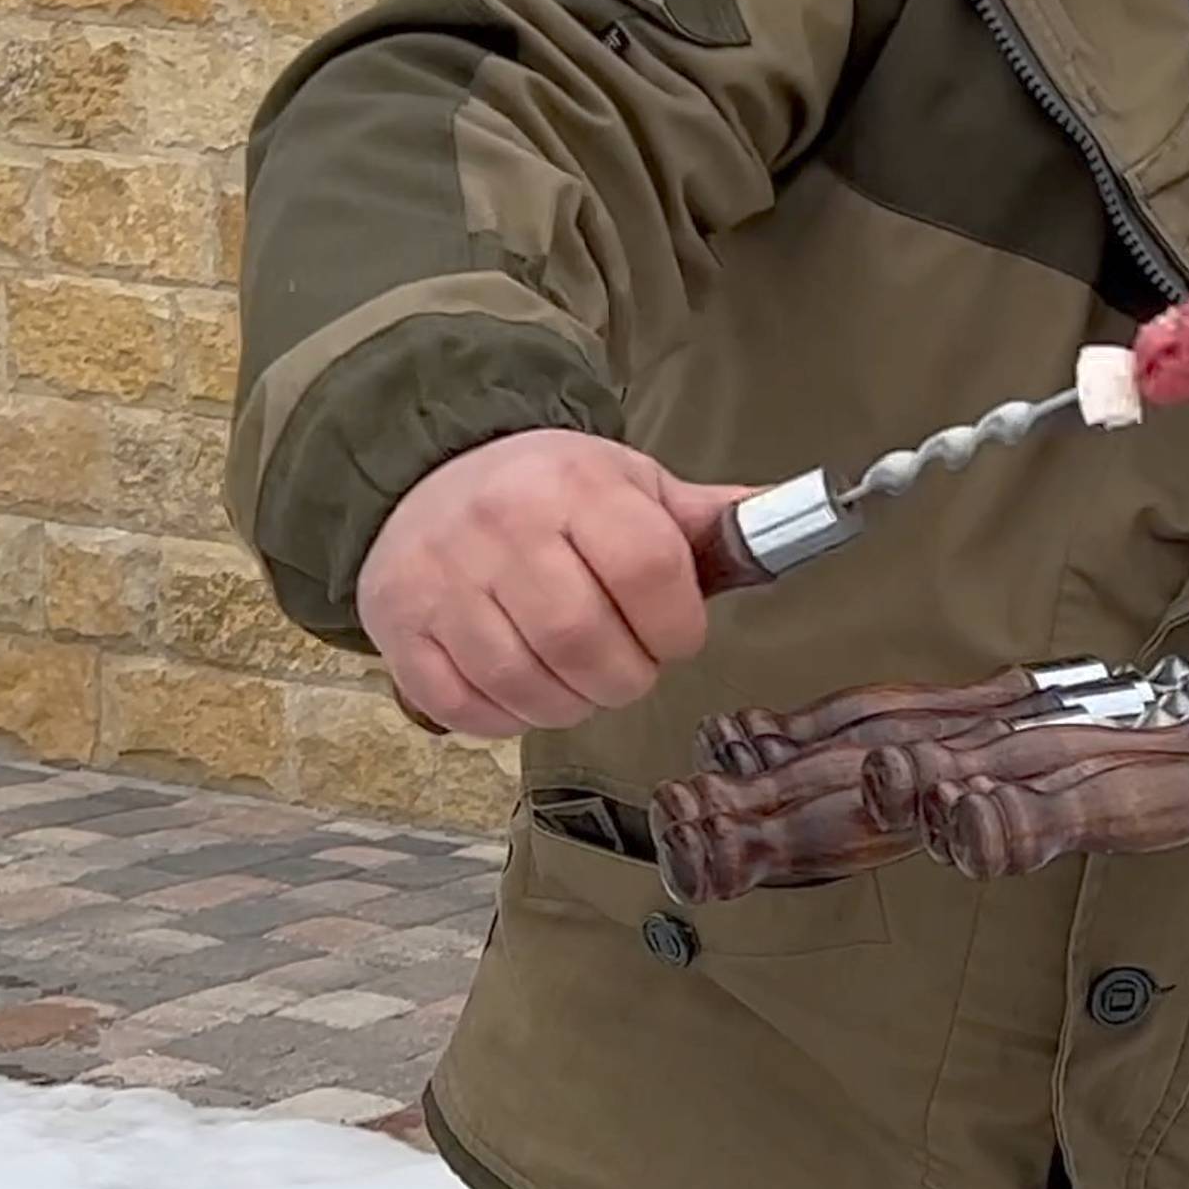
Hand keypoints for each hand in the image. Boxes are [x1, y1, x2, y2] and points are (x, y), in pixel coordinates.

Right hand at [356, 430, 741, 737]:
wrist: (428, 471)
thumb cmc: (548, 490)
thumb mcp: (629, 483)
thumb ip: (706, 520)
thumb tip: (789, 527)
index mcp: (574, 485)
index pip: (648, 571)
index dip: (679, 626)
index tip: (676, 636)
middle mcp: (502, 526)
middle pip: (585, 642)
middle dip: (627, 678)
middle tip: (629, 668)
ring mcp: (442, 579)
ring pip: (526, 684)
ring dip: (570, 704)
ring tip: (579, 679)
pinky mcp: (399, 624)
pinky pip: (463, 706)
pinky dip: (505, 718)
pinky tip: (524, 689)